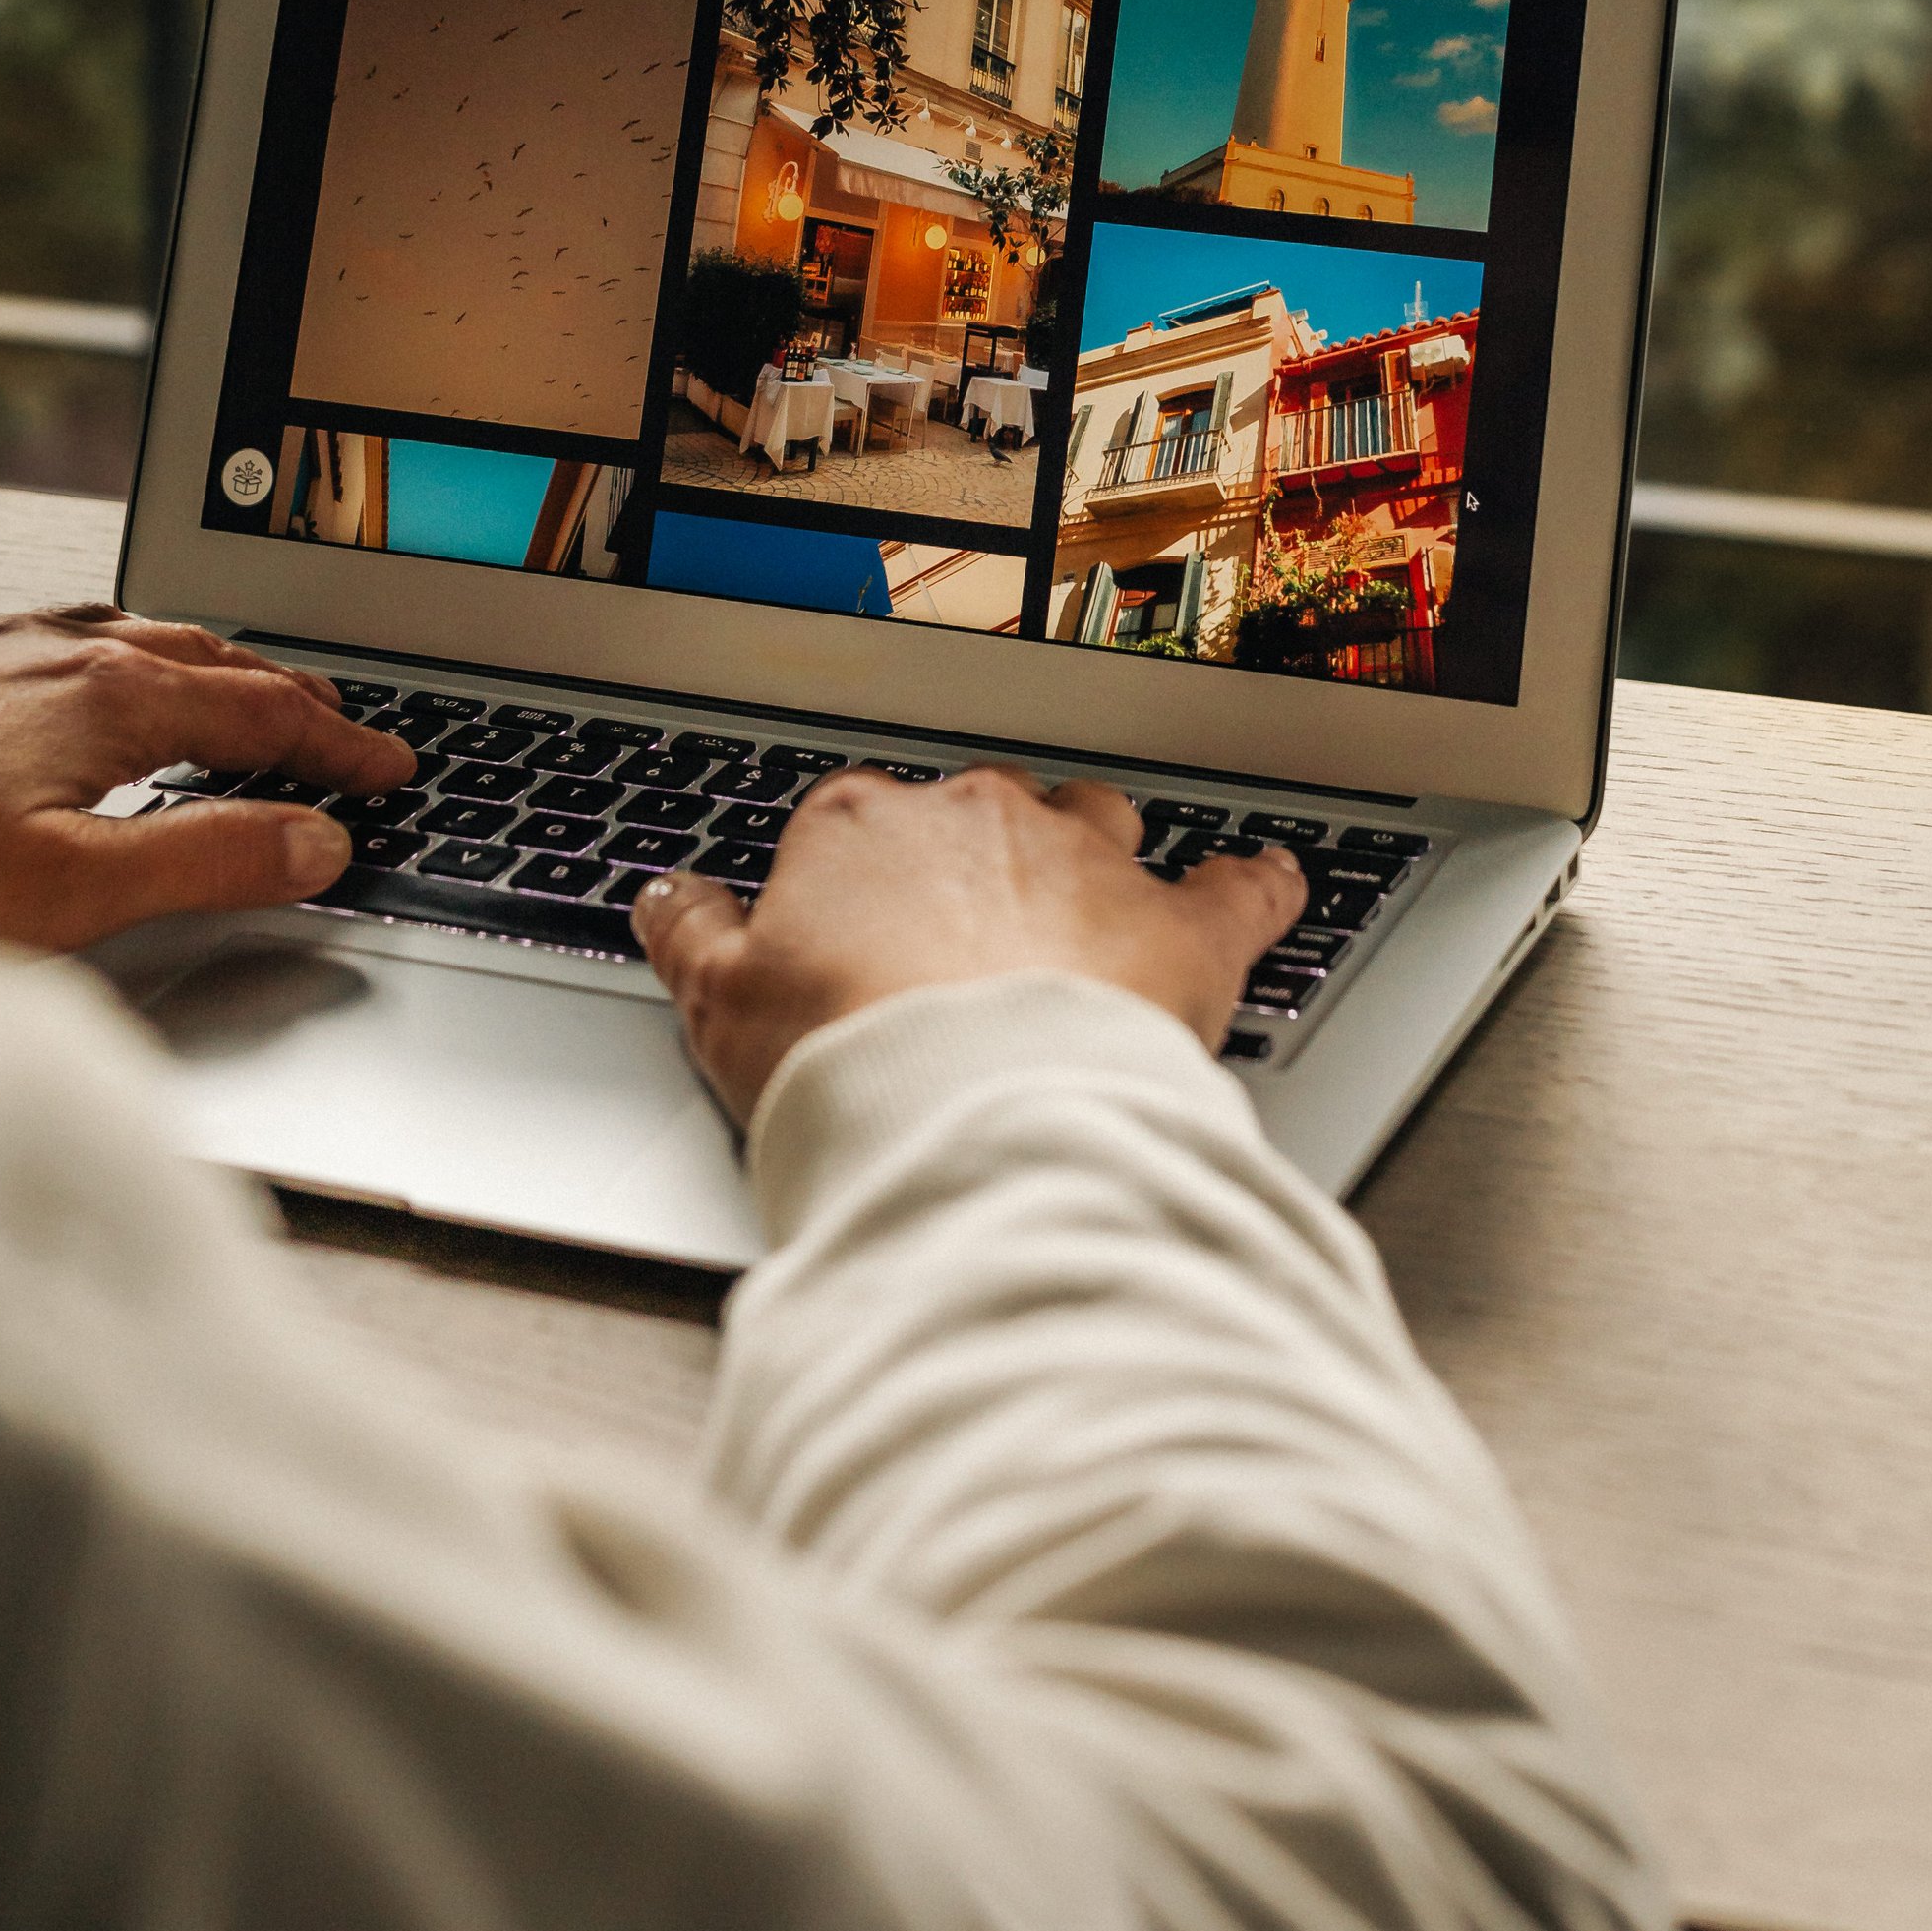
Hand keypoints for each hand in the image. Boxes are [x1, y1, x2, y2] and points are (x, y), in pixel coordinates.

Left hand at [0, 606, 416, 948]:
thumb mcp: (64, 897)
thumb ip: (206, 862)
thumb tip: (314, 841)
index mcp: (108, 697)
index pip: (266, 711)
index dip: (342, 742)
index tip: (392, 767)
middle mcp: (55, 651)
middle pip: (214, 660)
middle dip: (293, 695)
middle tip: (347, 729)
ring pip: (139, 639)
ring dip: (214, 667)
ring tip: (247, 694)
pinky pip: (68, 637)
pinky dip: (127, 657)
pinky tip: (98, 681)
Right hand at [635, 764, 1303, 1123]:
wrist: (975, 1118)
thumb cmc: (846, 1064)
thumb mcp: (718, 1009)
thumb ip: (690, 938)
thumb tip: (663, 894)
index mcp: (860, 827)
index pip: (854, 822)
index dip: (858, 878)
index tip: (857, 925)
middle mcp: (979, 819)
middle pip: (979, 812)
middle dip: (977, 859)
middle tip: (965, 938)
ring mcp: (1088, 863)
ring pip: (1100, 819)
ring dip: (1098, 852)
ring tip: (1095, 900)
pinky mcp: (1183, 928)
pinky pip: (1240, 884)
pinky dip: (1256, 881)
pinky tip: (1268, 881)